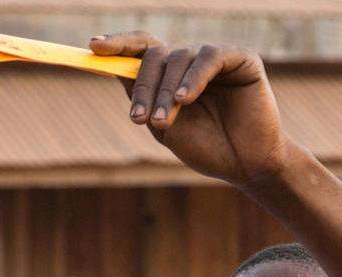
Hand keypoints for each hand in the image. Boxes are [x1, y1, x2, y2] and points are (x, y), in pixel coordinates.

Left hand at [89, 33, 292, 185]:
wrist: (246, 166)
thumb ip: (144, 98)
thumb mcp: (165, 126)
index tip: (94, 46)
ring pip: (180, 58)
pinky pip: (210, 57)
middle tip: (138, 119)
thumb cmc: (207, 148)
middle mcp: (191, 62)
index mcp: (171, 75)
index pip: (141, 50)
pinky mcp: (242, 59)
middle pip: (156, 55)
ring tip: (164, 121)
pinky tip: (186, 99)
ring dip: (166, 91)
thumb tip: (115, 69)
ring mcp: (216, 58)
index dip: (118, 44)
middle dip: (144, 87)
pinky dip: (194, 76)